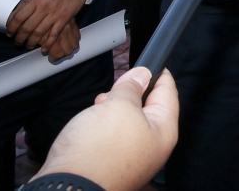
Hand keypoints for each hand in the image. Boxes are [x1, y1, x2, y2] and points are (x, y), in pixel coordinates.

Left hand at [6, 0, 87, 53]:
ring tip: (28, 45)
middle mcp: (44, 8)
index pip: (18, 17)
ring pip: (39, 33)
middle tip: (18, 42)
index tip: (9, 33)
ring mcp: (54, 14)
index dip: (11, 28)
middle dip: (20, 38)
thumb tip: (14, 16)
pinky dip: (48, 44)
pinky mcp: (64, 19)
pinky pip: (54, 35)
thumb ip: (27, 4)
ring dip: (31, 42)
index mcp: (35, 0)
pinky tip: (43, 49)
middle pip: (27, 27)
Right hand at [33, 67, 178, 190]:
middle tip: (117, 84)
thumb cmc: (98, 151)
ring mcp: (133, 157)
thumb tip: (142, 74)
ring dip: (115, 108)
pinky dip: (105, 125)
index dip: (160, 75)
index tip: (154, 61)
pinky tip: (92, 122)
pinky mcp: (112, 164)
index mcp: (164, 131)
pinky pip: (114, 137)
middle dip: (132, 92)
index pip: (168, 94)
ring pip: (129, 122)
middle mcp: (152, 146)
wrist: (70, 189)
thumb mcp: (118, 106)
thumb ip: (132, 87)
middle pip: (149, 108)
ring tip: (100, 103)